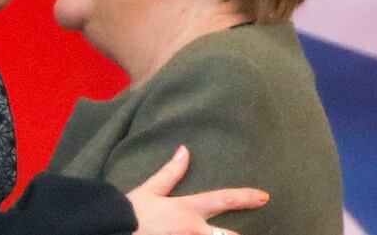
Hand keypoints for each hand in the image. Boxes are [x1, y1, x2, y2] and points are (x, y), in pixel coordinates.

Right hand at [127, 146, 268, 234]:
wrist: (112, 230)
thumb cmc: (130, 213)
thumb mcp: (149, 190)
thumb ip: (170, 173)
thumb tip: (185, 151)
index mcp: (187, 210)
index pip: (223, 199)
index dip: (246, 197)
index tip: (264, 196)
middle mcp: (194, 231)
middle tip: (249, 233)